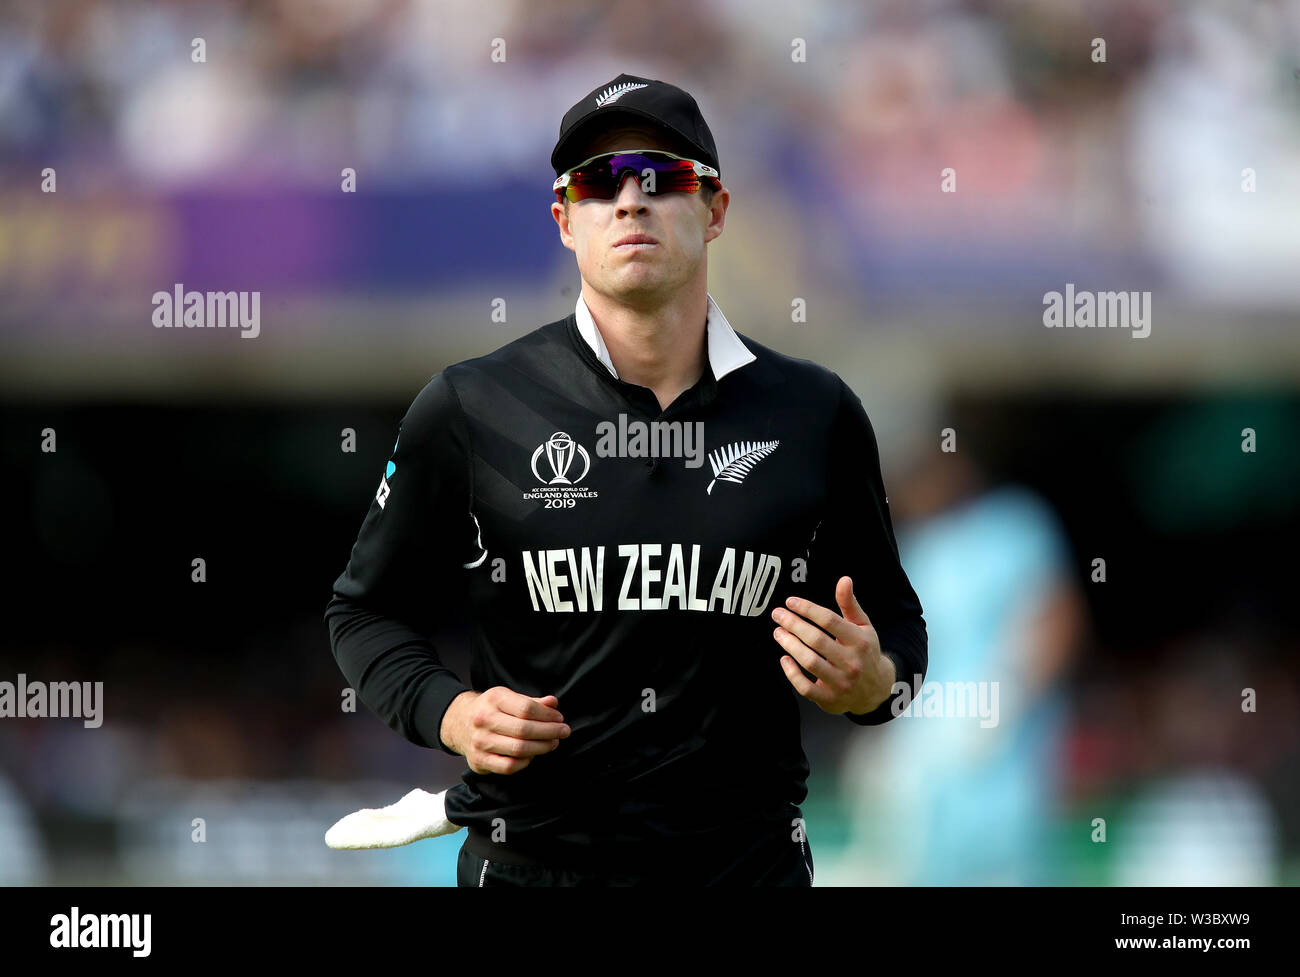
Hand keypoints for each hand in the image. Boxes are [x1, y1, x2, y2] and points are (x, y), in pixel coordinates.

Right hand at [440, 687, 570, 774]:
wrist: (458, 723)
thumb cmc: (491, 709)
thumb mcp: (508, 698)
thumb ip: (532, 702)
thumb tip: (553, 703)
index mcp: (493, 699)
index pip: (526, 708)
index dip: (548, 715)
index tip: (560, 719)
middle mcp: (484, 720)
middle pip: (524, 730)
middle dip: (549, 732)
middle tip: (564, 732)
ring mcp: (480, 742)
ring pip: (519, 750)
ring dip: (542, 748)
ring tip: (552, 743)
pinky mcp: (479, 761)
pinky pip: (509, 766)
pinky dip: (525, 762)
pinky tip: (532, 755)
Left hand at [771, 575, 896, 715]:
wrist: (876, 690)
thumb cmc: (865, 652)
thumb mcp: (863, 627)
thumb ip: (850, 604)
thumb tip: (844, 579)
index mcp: (859, 641)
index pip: (829, 621)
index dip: (807, 609)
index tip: (790, 602)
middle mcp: (851, 662)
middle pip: (816, 640)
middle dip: (793, 624)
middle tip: (777, 615)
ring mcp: (840, 682)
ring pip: (809, 661)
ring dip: (790, 645)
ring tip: (778, 632)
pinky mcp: (829, 699)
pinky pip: (805, 687)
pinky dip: (791, 673)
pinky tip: (784, 658)